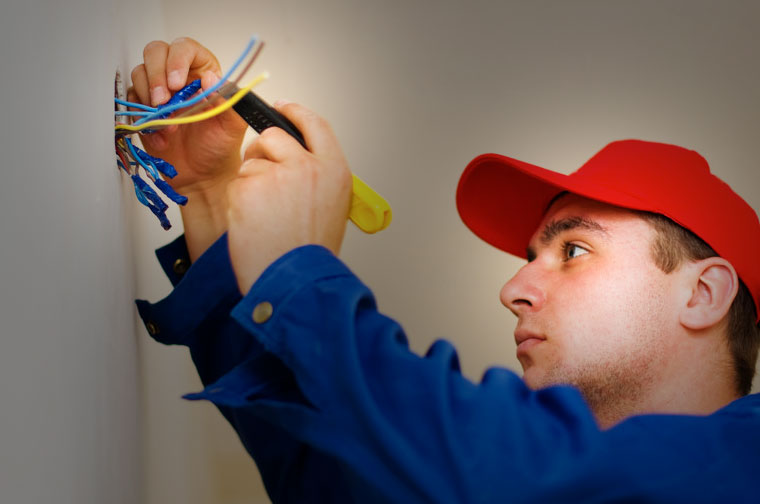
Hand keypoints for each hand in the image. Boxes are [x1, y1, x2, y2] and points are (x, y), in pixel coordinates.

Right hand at [128, 37, 247, 259]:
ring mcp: (160, 93)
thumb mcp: (232, 126)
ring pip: (139, 73)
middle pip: (156, 52)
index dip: (178, 59)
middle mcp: (180, 79)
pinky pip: (132, 102)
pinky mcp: (144, 111)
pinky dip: (142, 118)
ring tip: (168, 125)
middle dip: (155, 75)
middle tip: (164, 102)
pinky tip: (159, 137)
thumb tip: (211, 78)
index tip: (177, 83)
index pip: (186, 48)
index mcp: (204, 74)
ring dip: (149, 98)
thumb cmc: (220, 149)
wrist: (202, 177)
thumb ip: (227, 100)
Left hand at [227, 102, 352, 293]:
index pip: (315, 124)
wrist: (295, 280)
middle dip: (263, 153)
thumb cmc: (310, 252)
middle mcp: (308, 166)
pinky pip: (236, 183)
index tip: (283, 108)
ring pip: (251, 163)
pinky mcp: (248, 187)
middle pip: (274, 138)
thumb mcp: (331, 206)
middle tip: (264, 182)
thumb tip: (294, 154)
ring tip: (265, 217)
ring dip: (251, 185)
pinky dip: (239, 202)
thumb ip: (316, 175)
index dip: (296, 113)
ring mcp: (277, 175)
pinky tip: (253, 224)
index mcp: (334, 169)